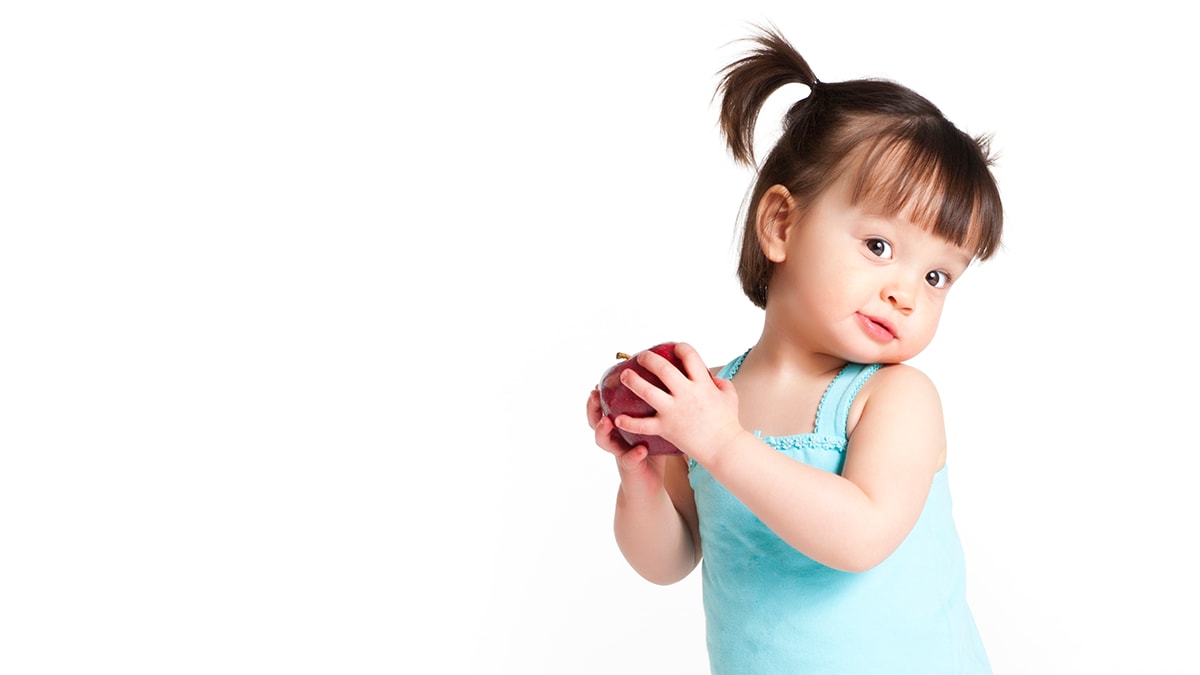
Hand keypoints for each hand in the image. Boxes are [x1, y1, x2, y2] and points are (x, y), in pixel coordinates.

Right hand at [587, 387, 670, 500]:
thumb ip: (653, 411)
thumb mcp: (651, 428)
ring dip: (603, 431)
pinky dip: (633, 455)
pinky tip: (640, 450)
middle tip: (594, 395)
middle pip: (595, 422)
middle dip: (592, 409)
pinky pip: (629, 460)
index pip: (602, 410)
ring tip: (606, 422)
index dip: (597, 398)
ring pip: (603, 441)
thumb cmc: (652, 453)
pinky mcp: (629, 468)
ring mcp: (619, 454)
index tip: (598, 384)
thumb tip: (667, 383)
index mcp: (618, 427)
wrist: (649, 486)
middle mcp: (614, 439)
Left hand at [611, 342, 743, 465]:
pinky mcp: (666, 428)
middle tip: (641, 356)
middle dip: (649, 359)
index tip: (675, 348)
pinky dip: (629, 422)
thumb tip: (712, 378)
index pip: (690, 356)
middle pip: (663, 369)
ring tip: (624, 375)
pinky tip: (618, 419)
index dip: (681, 348)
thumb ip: (721, 383)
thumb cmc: (728, 422)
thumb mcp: (730, 397)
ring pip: (647, 391)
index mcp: (702, 384)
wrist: (724, 448)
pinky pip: (643, 425)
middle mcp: (686, 394)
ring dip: (633, 381)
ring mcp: (674, 411)